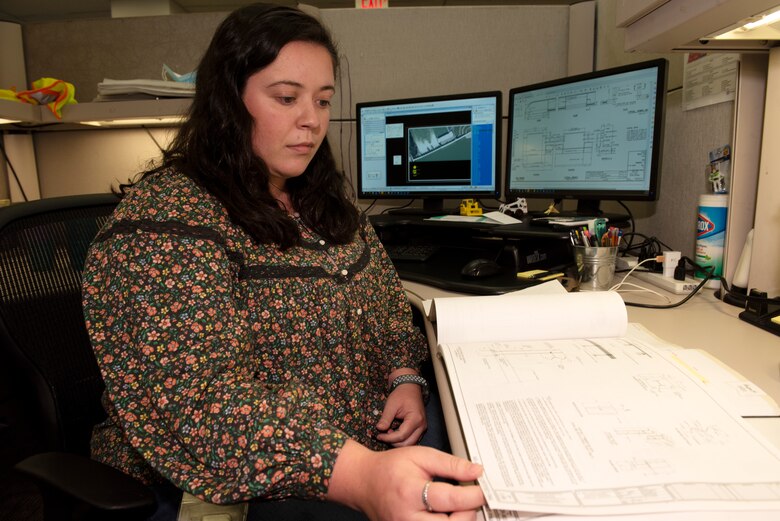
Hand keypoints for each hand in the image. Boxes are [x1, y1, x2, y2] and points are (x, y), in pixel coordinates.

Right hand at [328, 440, 484, 520]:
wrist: (364, 483)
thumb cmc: (391, 468)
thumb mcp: (421, 456)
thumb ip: (450, 464)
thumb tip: (476, 471)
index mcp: (411, 492)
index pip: (450, 500)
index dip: (473, 495)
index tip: (483, 489)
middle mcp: (407, 518)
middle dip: (468, 514)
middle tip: (471, 500)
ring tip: (459, 508)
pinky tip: (446, 515)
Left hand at [376, 381, 426, 446]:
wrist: (410, 387)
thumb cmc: (401, 394)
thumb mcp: (391, 404)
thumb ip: (386, 418)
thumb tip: (379, 429)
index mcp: (415, 419)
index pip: (401, 436)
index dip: (388, 438)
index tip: (378, 435)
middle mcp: (421, 426)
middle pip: (407, 443)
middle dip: (393, 442)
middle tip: (382, 436)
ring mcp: (422, 428)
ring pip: (410, 443)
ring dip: (398, 442)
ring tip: (388, 433)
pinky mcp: (420, 428)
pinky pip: (412, 439)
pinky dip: (402, 440)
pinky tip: (394, 432)